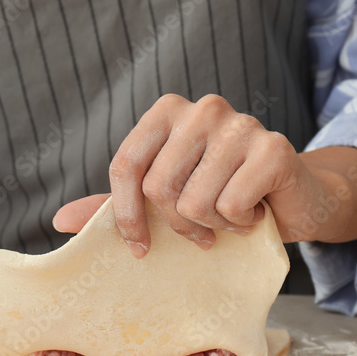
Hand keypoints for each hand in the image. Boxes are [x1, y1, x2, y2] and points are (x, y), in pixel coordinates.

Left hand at [53, 94, 356, 256]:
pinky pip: (230, 205)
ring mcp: (240, 124)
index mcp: (168, 112)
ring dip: (213, 224)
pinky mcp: (273, 147)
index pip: (126, 165)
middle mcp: (203, 108)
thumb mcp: (165, 201)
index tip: (139, 247)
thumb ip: (117, 204)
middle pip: (158, 188)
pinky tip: (255, 211)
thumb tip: (60, 219)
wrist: (296, 199)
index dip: (125, 215)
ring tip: (231, 215)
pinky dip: (241, 223)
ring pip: (195, 201)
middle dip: (178, 225)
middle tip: (203, 230)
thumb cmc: (223, 197)